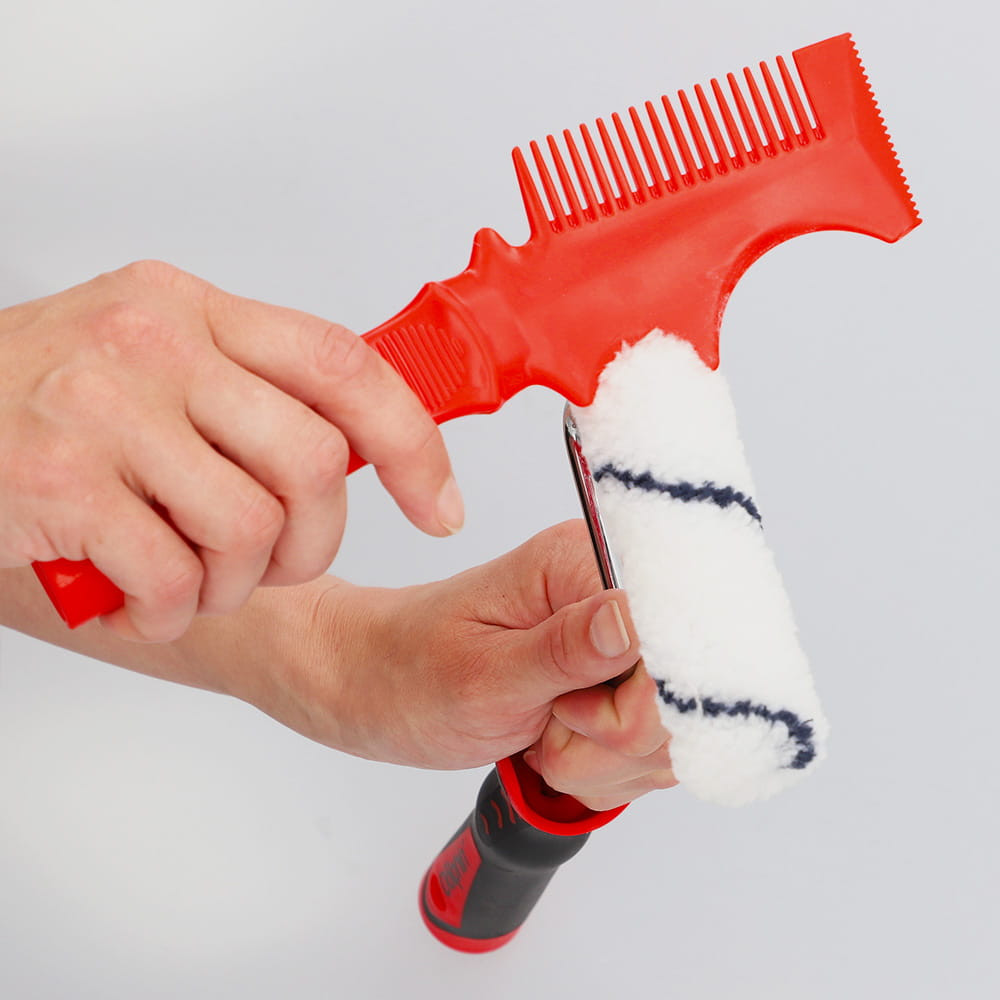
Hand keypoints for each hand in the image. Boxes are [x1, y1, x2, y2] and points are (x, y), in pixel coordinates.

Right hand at [0, 261, 461, 641]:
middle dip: (313, 543)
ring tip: (186, 575)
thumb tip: (368, 454)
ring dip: (232, 585)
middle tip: (272, 561)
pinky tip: (135, 595)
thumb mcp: (155, 367)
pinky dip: (169, 612)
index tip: (440, 506)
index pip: (345, 365)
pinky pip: (177, 580)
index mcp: (196, 312)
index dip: (414, 444)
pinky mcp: (61, 483)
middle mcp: (156, 344)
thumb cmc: (43, 407)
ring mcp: (104, 409)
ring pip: (253, 530)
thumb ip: (252, 398)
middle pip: (318, 462)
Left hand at [267, 520, 676, 809]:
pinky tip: (553, 742)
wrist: (375, 683)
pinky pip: (649, 752)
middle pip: (684, 695)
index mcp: (586, 563)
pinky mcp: (618, 685)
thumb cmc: (410, 667)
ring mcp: (622, 645)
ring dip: (602, 759)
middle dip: (612, 738)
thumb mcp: (481, 671)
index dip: (638, 698)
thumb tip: (633, 619)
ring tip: (541, 731)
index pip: (675, 636)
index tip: (574, 711)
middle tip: (546, 723)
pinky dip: (601, 768)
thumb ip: (565, 650)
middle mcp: (615, 594)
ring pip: (670, 734)